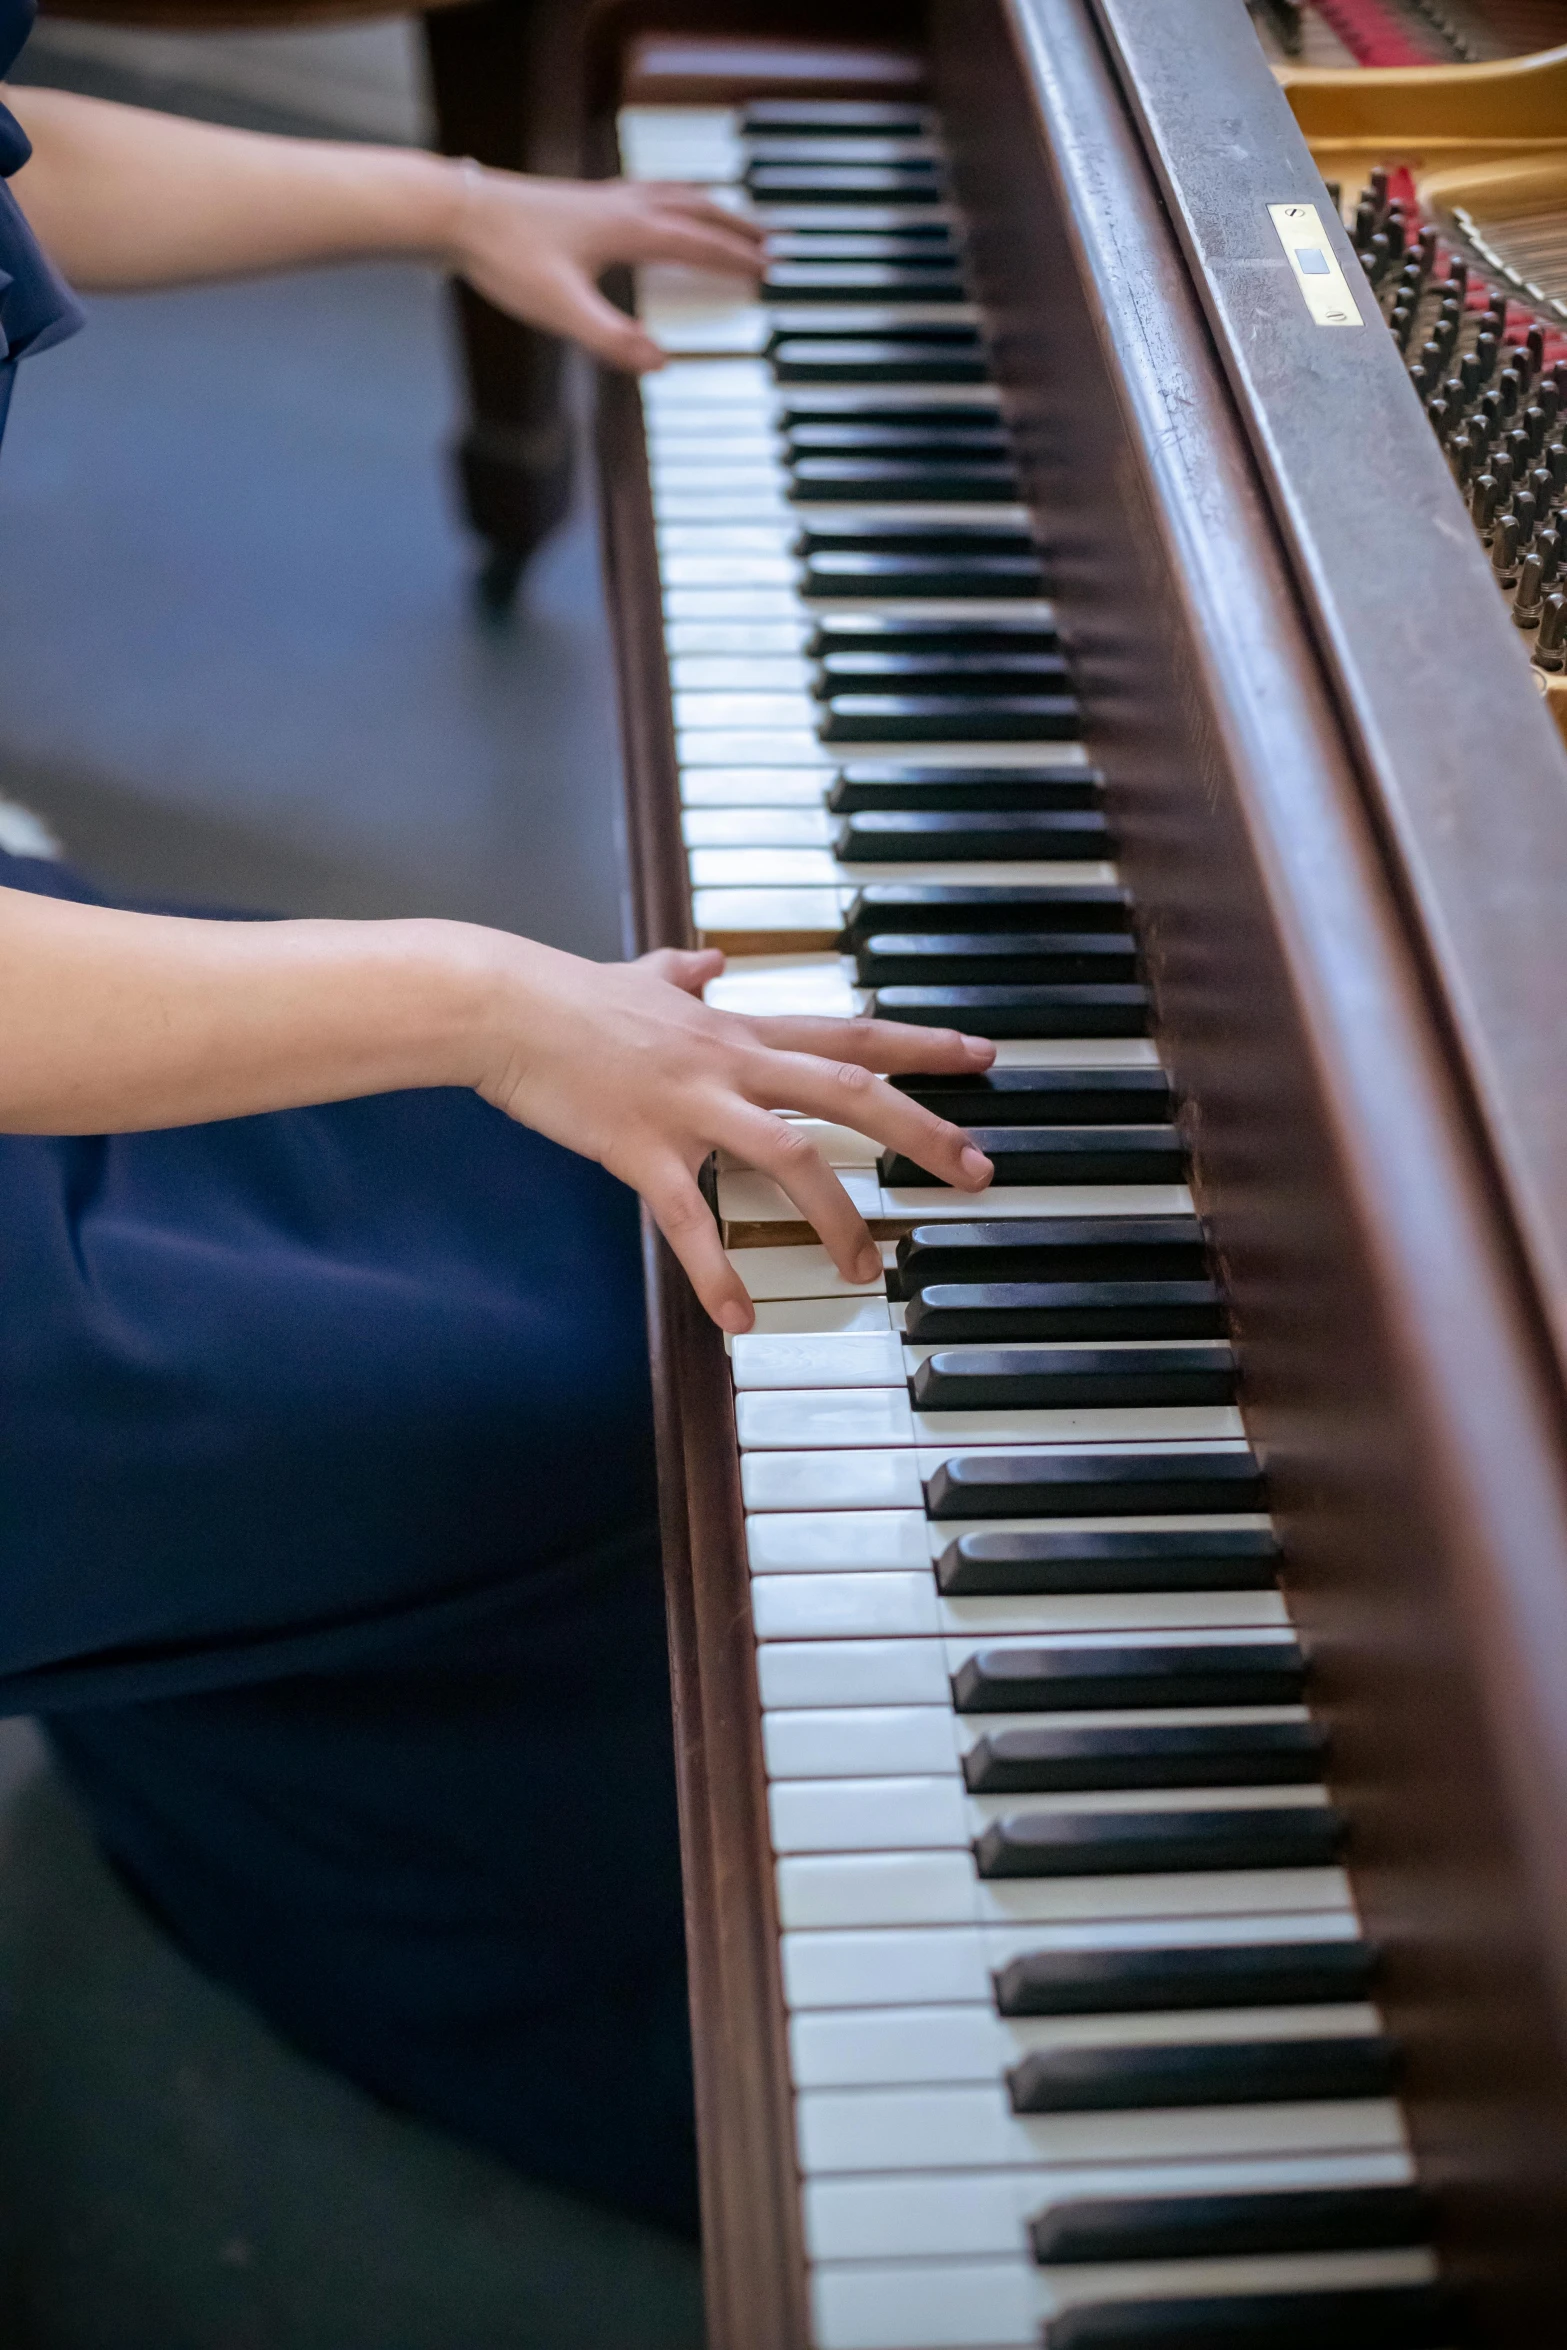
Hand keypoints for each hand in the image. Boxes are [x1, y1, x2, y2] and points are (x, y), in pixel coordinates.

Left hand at [445, 168, 764, 371]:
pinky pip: (645, 193)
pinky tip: (663, 212)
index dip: (737, 260)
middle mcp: (621, 206)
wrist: (455, 213)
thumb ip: (612, 340)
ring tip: (734, 217)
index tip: (772, 269)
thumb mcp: (560, 311)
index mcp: (626, 230)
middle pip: (698, 209)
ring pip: (674, 194)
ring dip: (711, 206)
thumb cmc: (504, 257)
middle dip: (740, 226)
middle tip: (775, 239)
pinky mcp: (581, 200)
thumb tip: (661, 363)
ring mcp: (602, 199)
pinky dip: (671, 200)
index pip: (697, 244)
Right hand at [475, 941, 995, 1332]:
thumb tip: (709, 958)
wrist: (503, 1004)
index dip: (922, 1044)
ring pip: (790, 1157)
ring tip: (866, 1273)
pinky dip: (717, 1272)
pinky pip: (689, 1219)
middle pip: (850, 1090)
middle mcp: (730, 1063)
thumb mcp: (644, 973)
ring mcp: (690, 1105)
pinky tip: (741, 1318)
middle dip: (921, 1131)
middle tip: (978, 1171)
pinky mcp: (640, 1146)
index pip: (852, 1032)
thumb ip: (686, 970)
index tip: (983, 1056)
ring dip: (837, 1218)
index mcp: (738, 1031)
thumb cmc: (571, 996)